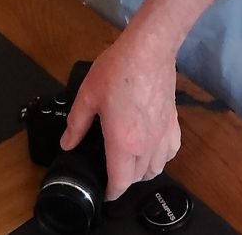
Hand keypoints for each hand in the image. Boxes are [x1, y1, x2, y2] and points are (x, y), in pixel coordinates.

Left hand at [61, 32, 180, 199]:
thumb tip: (67, 144)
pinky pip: (171, 151)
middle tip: (111, 170)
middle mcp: (146, 145)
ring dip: (143, 172)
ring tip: (130, 162)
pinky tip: (152, 147)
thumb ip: (76, 124)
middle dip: (124, 180)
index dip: (110, 193)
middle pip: (138, 178)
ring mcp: (163, 134)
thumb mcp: (88, 95)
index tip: (103, 191)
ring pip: (157, 168)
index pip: (121, 183)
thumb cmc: (117, 70)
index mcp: (123, 143)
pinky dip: (162, 157)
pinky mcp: (174, 122)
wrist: (149, 48)